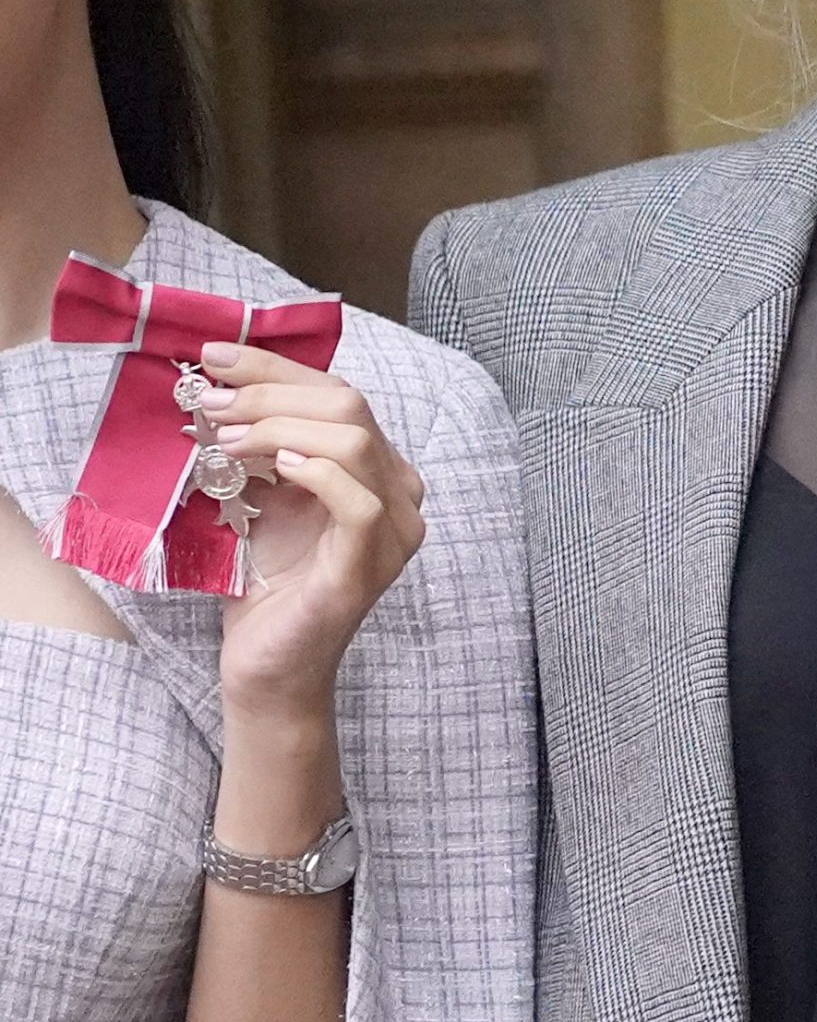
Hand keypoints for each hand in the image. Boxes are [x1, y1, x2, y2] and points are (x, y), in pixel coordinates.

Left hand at [192, 342, 427, 724]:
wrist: (268, 664)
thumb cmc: (266, 583)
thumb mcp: (263, 496)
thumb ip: (263, 446)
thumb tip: (219, 387)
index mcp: (380, 472)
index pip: (340, 395)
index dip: (276, 368)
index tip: (216, 358)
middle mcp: (402, 496)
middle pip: (350, 407)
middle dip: (270, 393)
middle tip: (208, 403)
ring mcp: (394, 531)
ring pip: (354, 441)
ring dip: (278, 427)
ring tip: (224, 441)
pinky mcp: (370, 564)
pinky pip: (359, 499)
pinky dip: (314, 471)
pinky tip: (272, 468)